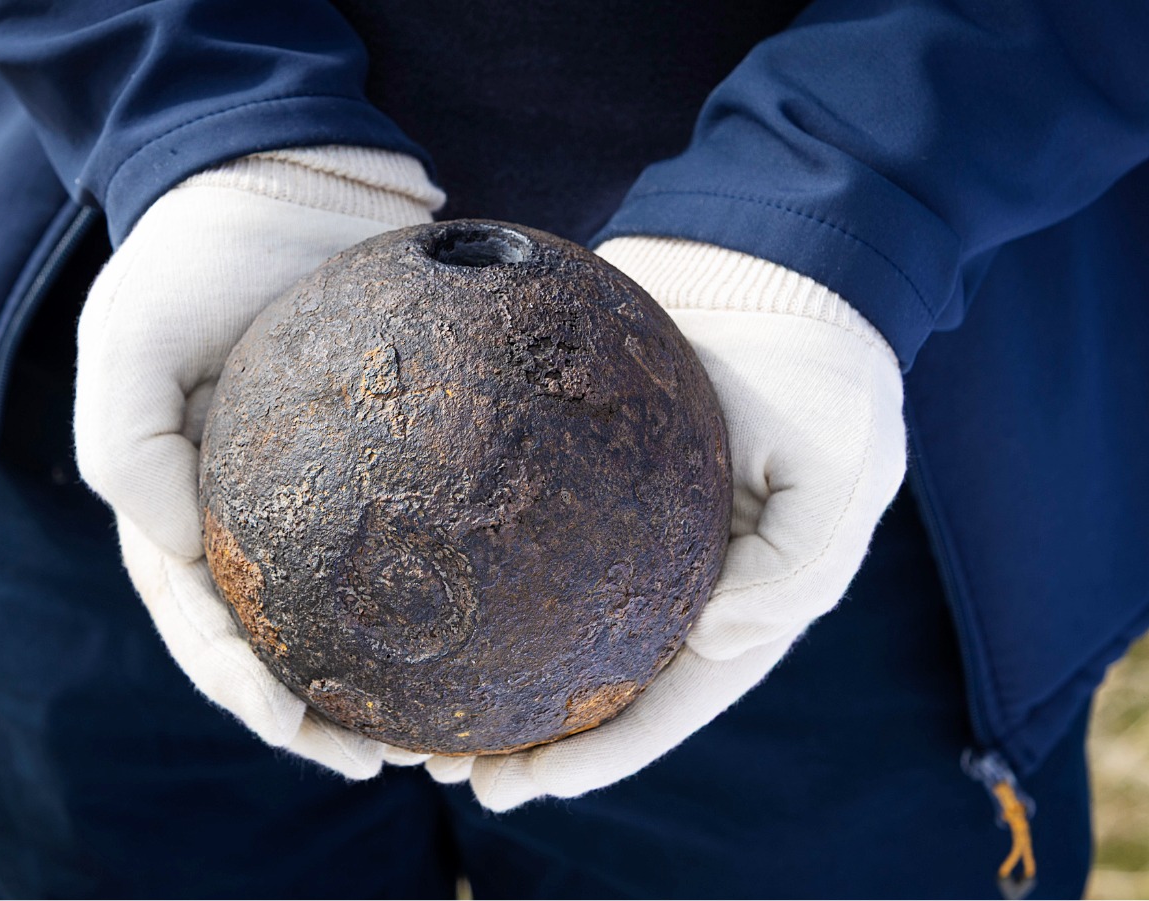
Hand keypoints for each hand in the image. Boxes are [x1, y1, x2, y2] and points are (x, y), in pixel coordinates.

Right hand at [75, 146, 444, 776]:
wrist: (283, 180)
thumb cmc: (193, 255)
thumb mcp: (129, 335)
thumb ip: (127, 444)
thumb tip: (181, 549)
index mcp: (175, 509)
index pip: (202, 622)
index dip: (243, 687)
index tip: (298, 730)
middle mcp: (243, 518)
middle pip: (282, 643)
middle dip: (323, 717)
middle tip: (390, 759)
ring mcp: (315, 496)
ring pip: (350, 613)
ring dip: (388, 683)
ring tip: (449, 732)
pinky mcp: (381, 466)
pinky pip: (414, 540)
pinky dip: (444, 596)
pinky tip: (497, 631)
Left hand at [427, 236, 906, 809]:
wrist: (773, 255)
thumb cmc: (826, 361)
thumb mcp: (843, 462)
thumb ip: (797, 564)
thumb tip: (717, 638)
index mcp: (739, 599)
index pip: (659, 707)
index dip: (588, 760)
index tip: (509, 789)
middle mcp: (673, 576)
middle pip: (587, 678)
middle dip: (515, 732)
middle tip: (433, 761)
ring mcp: (619, 523)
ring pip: (539, 612)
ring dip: (477, 662)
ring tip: (400, 699)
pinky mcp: (571, 464)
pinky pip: (513, 523)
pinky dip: (465, 558)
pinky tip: (401, 571)